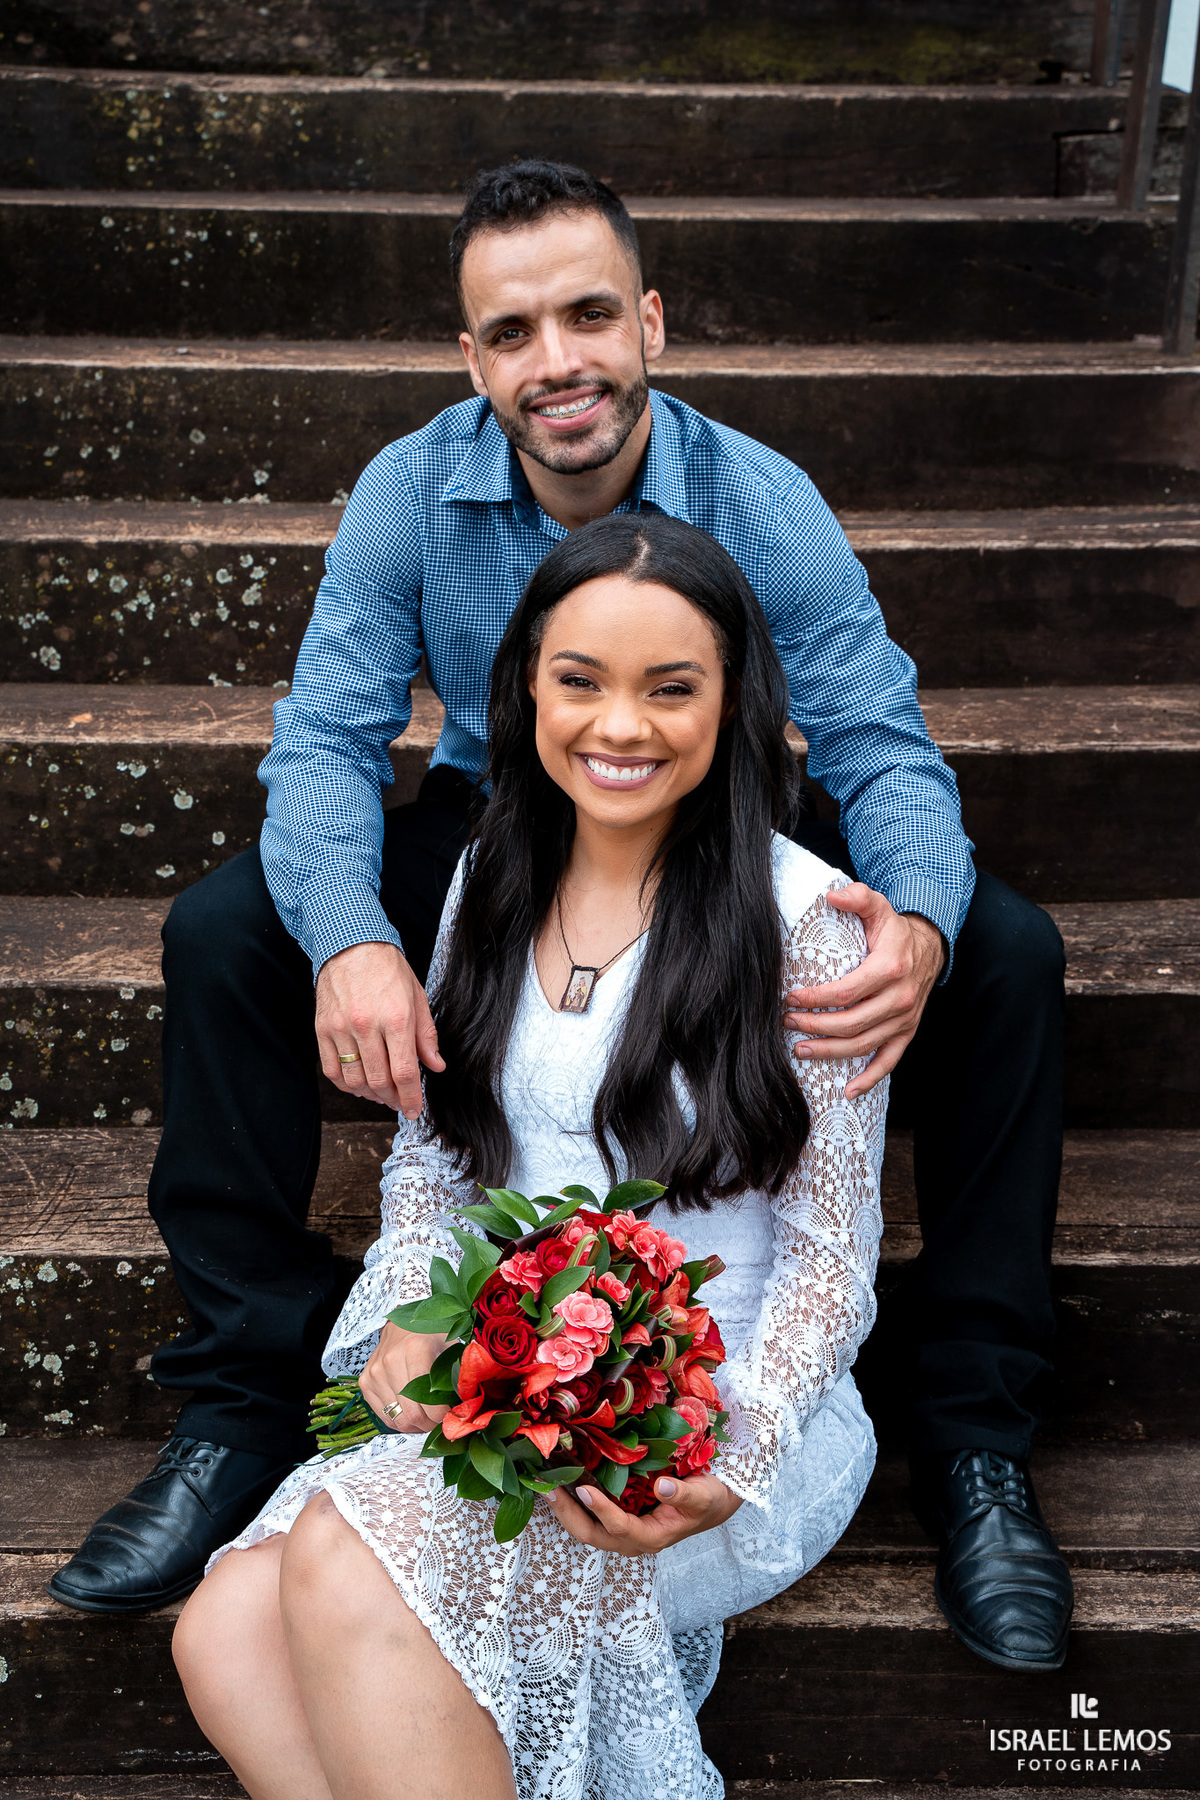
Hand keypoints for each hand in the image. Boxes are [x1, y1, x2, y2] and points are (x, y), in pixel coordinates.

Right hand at [315, 941, 444, 1119]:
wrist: (351, 943)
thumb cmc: (387, 968)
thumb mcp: (417, 997)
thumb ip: (426, 1036)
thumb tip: (435, 1065)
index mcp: (396, 1017)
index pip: (404, 1072)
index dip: (411, 1097)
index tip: (414, 1109)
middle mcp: (367, 1025)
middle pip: (378, 1081)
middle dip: (392, 1099)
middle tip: (399, 1102)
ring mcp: (341, 1028)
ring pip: (354, 1080)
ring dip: (369, 1095)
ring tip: (380, 1093)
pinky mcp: (322, 1028)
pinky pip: (331, 1070)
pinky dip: (345, 1084)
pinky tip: (358, 1083)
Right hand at [358, 1321, 449, 1434]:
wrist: (403, 1325)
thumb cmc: (430, 1336)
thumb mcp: (451, 1347)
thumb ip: (460, 1374)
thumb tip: (467, 1405)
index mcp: (415, 1349)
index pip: (428, 1398)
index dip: (442, 1415)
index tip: (452, 1416)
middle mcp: (391, 1361)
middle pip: (411, 1414)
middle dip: (430, 1425)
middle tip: (440, 1421)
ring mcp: (375, 1372)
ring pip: (397, 1420)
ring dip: (415, 1426)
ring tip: (427, 1418)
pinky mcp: (365, 1381)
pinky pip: (384, 1416)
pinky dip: (400, 1421)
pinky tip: (412, 1413)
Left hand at [544, 1473, 741, 1554]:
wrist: (709, 1506)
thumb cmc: (707, 1500)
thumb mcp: (702, 1496)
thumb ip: (682, 1494)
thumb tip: (662, 1486)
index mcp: (652, 1538)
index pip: (620, 1528)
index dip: (601, 1510)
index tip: (584, 1490)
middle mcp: (633, 1541)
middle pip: (593, 1535)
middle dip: (569, 1514)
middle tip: (550, 1489)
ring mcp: (622, 1534)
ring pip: (586, 1530)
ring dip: (566, 1510)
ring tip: (547, 1486)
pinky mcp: (617, 1522)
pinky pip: (589, 1519)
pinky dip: (573, 1505)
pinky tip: (561, 1485)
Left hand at [784, 883, 944, 1098]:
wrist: (930, 947)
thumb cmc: (894, 930)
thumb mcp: (878, 906)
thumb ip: (857, 897)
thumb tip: (830, 897)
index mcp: (890, 968)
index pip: (845, 992)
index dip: (815, 998)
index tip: (789, 998)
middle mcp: (899, 998)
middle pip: (850, 1023)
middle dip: (814, 1027)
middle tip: (787, 1023)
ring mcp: (904, 1019)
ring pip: (864, 1045)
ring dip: (830, 1052)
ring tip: (800, 1050)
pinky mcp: (906, 1032)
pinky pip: (889, 1061)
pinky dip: (870, 1079)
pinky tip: (848, 1091)